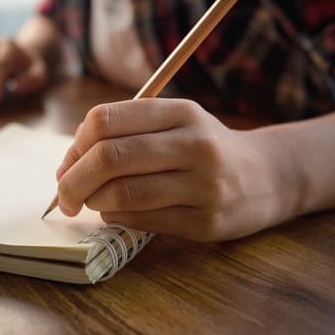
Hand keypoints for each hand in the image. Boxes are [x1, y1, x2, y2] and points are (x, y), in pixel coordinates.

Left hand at [55, 99, 293, 240]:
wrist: (269, 177)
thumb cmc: (203, 149)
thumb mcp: (174, 124)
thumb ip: (124, 134)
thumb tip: (67, 165)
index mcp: (180, 112)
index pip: (105, 120)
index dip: (75, 144)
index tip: (69, 162)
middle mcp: (194, 144)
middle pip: (109, 157)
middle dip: (73, 180)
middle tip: (64, 195)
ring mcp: (203, 185)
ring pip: (123, 193)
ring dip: (94, 202)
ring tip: (93, 202)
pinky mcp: (207, 222)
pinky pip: (143, 221)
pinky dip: (117, 218)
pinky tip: (118, 213)